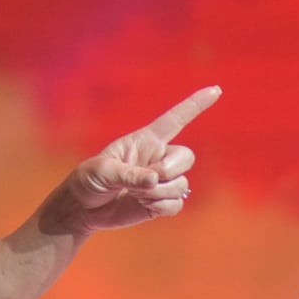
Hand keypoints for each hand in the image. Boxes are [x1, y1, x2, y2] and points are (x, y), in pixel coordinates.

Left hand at [66, 86, 220, 232]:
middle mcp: (157, 158)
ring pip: (182, 185)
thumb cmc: (88, 180)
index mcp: (144, 141)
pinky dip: (160, 206)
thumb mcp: (102, 171)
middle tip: (144, 180)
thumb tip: (155, 180)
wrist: (83, 208)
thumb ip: (129, 174)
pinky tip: (142, 205)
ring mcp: (161, 181)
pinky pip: (177, 204)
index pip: (174, 120)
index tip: (215, 90)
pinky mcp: (161, 202)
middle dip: (169, 170)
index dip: (194, 105)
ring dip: (158, 193)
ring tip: (134, 194)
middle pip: (187, 157)